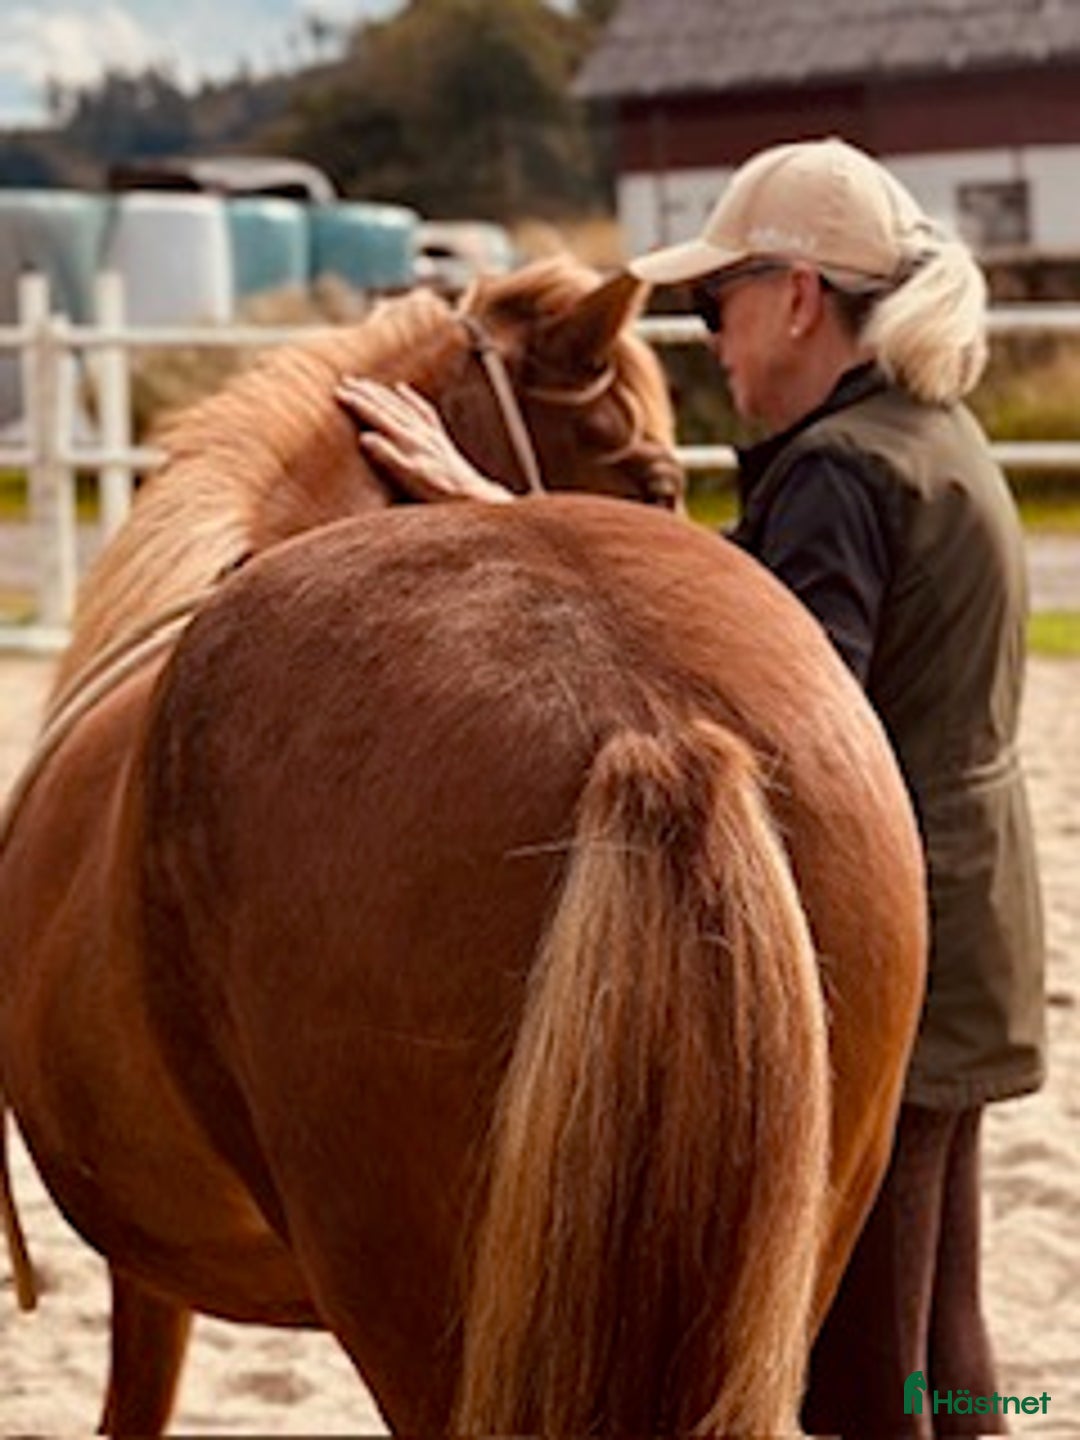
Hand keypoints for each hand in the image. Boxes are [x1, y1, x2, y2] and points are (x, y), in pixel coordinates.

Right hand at [335, 377, 513, 504]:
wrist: (474, 495)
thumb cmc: (439, 492)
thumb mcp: (410, 478)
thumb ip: (388, 457)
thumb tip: (365, 437)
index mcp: (408, 441)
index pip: (377, 416)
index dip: (357, 403)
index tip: (337, 392)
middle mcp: (419, 432)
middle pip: (388, 406)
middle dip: (365, 392)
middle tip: (344, 381)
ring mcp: (431, 433)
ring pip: (403, 405)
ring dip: (382, 392)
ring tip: (365, 382)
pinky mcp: (440, 437)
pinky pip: (423, 410)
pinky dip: (411, 398)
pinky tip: (402, 389)